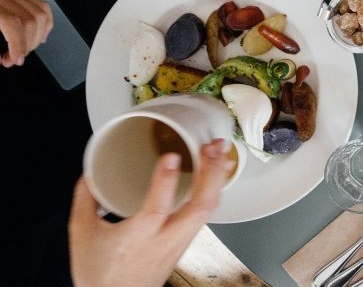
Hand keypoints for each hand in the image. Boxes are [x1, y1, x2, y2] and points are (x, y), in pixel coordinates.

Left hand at [0, 0, 52, 66]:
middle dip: (28, 44)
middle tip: (16, 58)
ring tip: (26, 49)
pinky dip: (45, 24)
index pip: (13, 22)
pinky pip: (42, 7)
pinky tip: (39, 36)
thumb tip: (4, 59)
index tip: (17, 59)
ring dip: (38, 36)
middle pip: (30, 19)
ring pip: (41, 13)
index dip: (18, 43)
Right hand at [69, 140, 233, 286]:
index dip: (165, 181)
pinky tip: (217, 175)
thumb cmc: (99, 274)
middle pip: (199, 207)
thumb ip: (86, 200)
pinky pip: (206, 215)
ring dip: (217, 179)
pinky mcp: (186, 243)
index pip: (156, 209)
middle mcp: (164, 241)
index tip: (171, 156)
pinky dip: (214, 191)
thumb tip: (90, 173)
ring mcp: (180, 243)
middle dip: (211, 173)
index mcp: (136, 239)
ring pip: (208, 211)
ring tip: (221, 153)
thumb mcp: (82, 235)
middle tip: (213, 147)